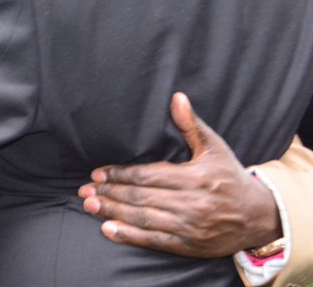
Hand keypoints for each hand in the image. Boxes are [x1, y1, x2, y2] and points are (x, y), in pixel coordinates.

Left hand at [77, 91, 281, 257]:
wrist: (258, 216)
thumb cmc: (230, 177)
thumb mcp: (214, 148)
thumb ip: (191, 125)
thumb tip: (176, 97)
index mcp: (194, 178)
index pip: (147, 175)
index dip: (120, 174)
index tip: (98, 172)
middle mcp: (191, 204)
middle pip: (140, 197)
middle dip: (109, 192)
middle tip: (85, 189)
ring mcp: (190, 227)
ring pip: (143, 218)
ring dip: (112, 211)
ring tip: (89, 204)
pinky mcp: (189, 246)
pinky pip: (154, 241)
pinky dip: (129, 236)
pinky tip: (108, 229)